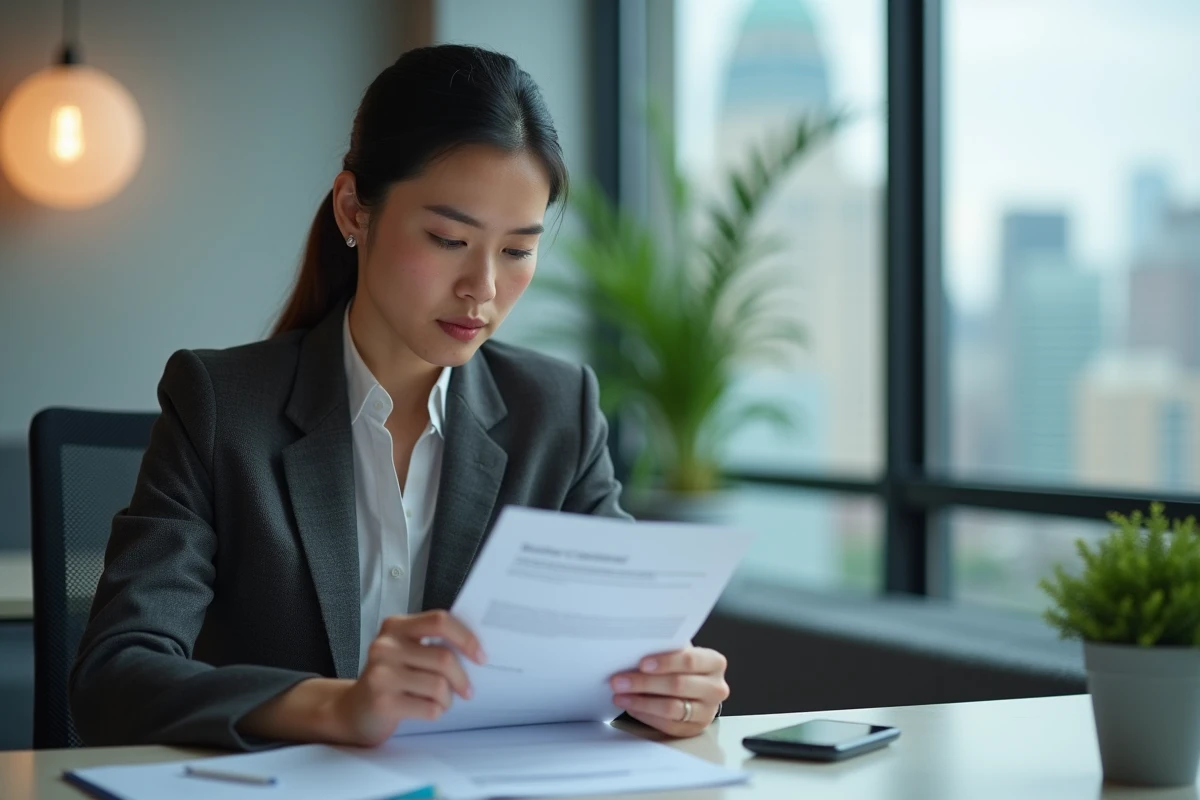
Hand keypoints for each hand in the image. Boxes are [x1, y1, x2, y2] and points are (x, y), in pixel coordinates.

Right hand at [331, 610, 485, 745]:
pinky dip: (436, 711)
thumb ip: (432, 644)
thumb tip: (475, 650)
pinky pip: (429, 707)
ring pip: (439, 685)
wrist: (352, 710)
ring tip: (441, 701)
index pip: (439, 621)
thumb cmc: (390, 679)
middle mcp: (385, 646)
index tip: (480, 656)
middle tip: (466, 690)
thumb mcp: (405, 651)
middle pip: (443, 657)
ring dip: (448, 698)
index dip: (466, 638)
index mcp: (396, 626)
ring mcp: (381, 674)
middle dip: (462, 678)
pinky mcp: (382, 701)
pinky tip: (426, 709)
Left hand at [609, 646, 728, 736]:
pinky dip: (646, 715)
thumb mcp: (680, 652)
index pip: (690, 660)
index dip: (665, 662)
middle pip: (678, 685)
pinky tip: (631, 707)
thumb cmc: (684, 666)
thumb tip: (635, 648)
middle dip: (644, 683)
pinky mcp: (694, 729)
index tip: (641, 663)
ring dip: (640, 702)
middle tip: (619, 681)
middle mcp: (716, 688)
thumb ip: (666, 649)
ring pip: (671, 708)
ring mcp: (707, 712)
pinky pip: (667, 725)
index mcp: (714, 662)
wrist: (698, 689)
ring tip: (620, 696)